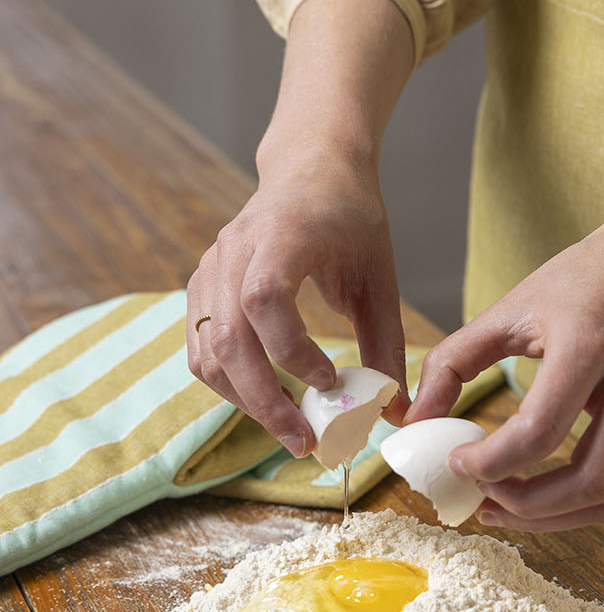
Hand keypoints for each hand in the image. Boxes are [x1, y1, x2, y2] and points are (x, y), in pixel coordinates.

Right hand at [187, 156, 408, 456]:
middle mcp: (234, 250)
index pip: (264, 300)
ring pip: (208, 352)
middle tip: (304, 442)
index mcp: (282, 235)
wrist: (311, 168)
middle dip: (265, 401)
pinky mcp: (201, 287)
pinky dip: (230, 384)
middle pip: (229, 338)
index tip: (330, 380)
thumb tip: (394, 411)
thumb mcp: (380, 277)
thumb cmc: (350, 219)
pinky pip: (202, 348)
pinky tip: (267, 401)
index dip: (291, 351)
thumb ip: (386, 343)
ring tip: (291, 429)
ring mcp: (210, 268)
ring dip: (246, 401)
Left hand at [407, 190, 603, 530]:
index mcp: (589, 348)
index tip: (457, 460)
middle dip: (525, 507)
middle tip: (482, 498)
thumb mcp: (514, 305)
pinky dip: (579, 501)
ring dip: (554, 517)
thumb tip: (415, 418)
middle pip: (586, 483)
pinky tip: (543, 488)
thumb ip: (456, 360)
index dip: (490, 462)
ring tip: (507, 506)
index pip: (539, 432)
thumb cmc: (589, 276)